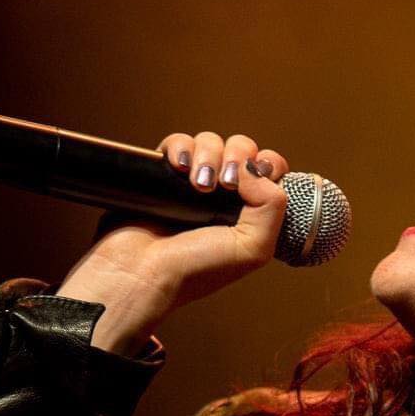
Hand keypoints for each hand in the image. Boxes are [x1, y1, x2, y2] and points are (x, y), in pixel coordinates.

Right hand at [55, 132, 289, 352]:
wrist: (142, 273)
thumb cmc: (195, 270)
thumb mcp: (253, 248)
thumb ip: (273, 206)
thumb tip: (254, 166)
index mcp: (247, 212)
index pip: (269, 169)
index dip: (266, 164)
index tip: (257, 175)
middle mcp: (222, 196)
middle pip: (242, 149)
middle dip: (237, 156)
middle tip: (225, 183)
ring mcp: (192, 183)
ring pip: (211, 142)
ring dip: (208, 155)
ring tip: (197, 185)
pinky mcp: (163, 174)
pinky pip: (177, 143)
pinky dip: (180, 147)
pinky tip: (179, 167)